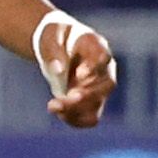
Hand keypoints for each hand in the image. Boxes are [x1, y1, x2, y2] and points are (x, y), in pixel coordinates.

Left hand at [35, 11, 114, 129]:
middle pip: (107, 85)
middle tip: (67, 96)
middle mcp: (104, 68)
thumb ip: (53, 51)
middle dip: (88, 94)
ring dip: (77, 110)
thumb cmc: (55, 38)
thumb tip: (58, 70)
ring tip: (53, 106)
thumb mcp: (50, 38)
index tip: (79, 74)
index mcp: (96, 46)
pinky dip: (75, 119)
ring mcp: (100, 87)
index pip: (104, 57)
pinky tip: (58, 113)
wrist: (58, 47)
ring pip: (98, 104)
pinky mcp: (91, 101)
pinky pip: (90, 118)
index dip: (94, 67)